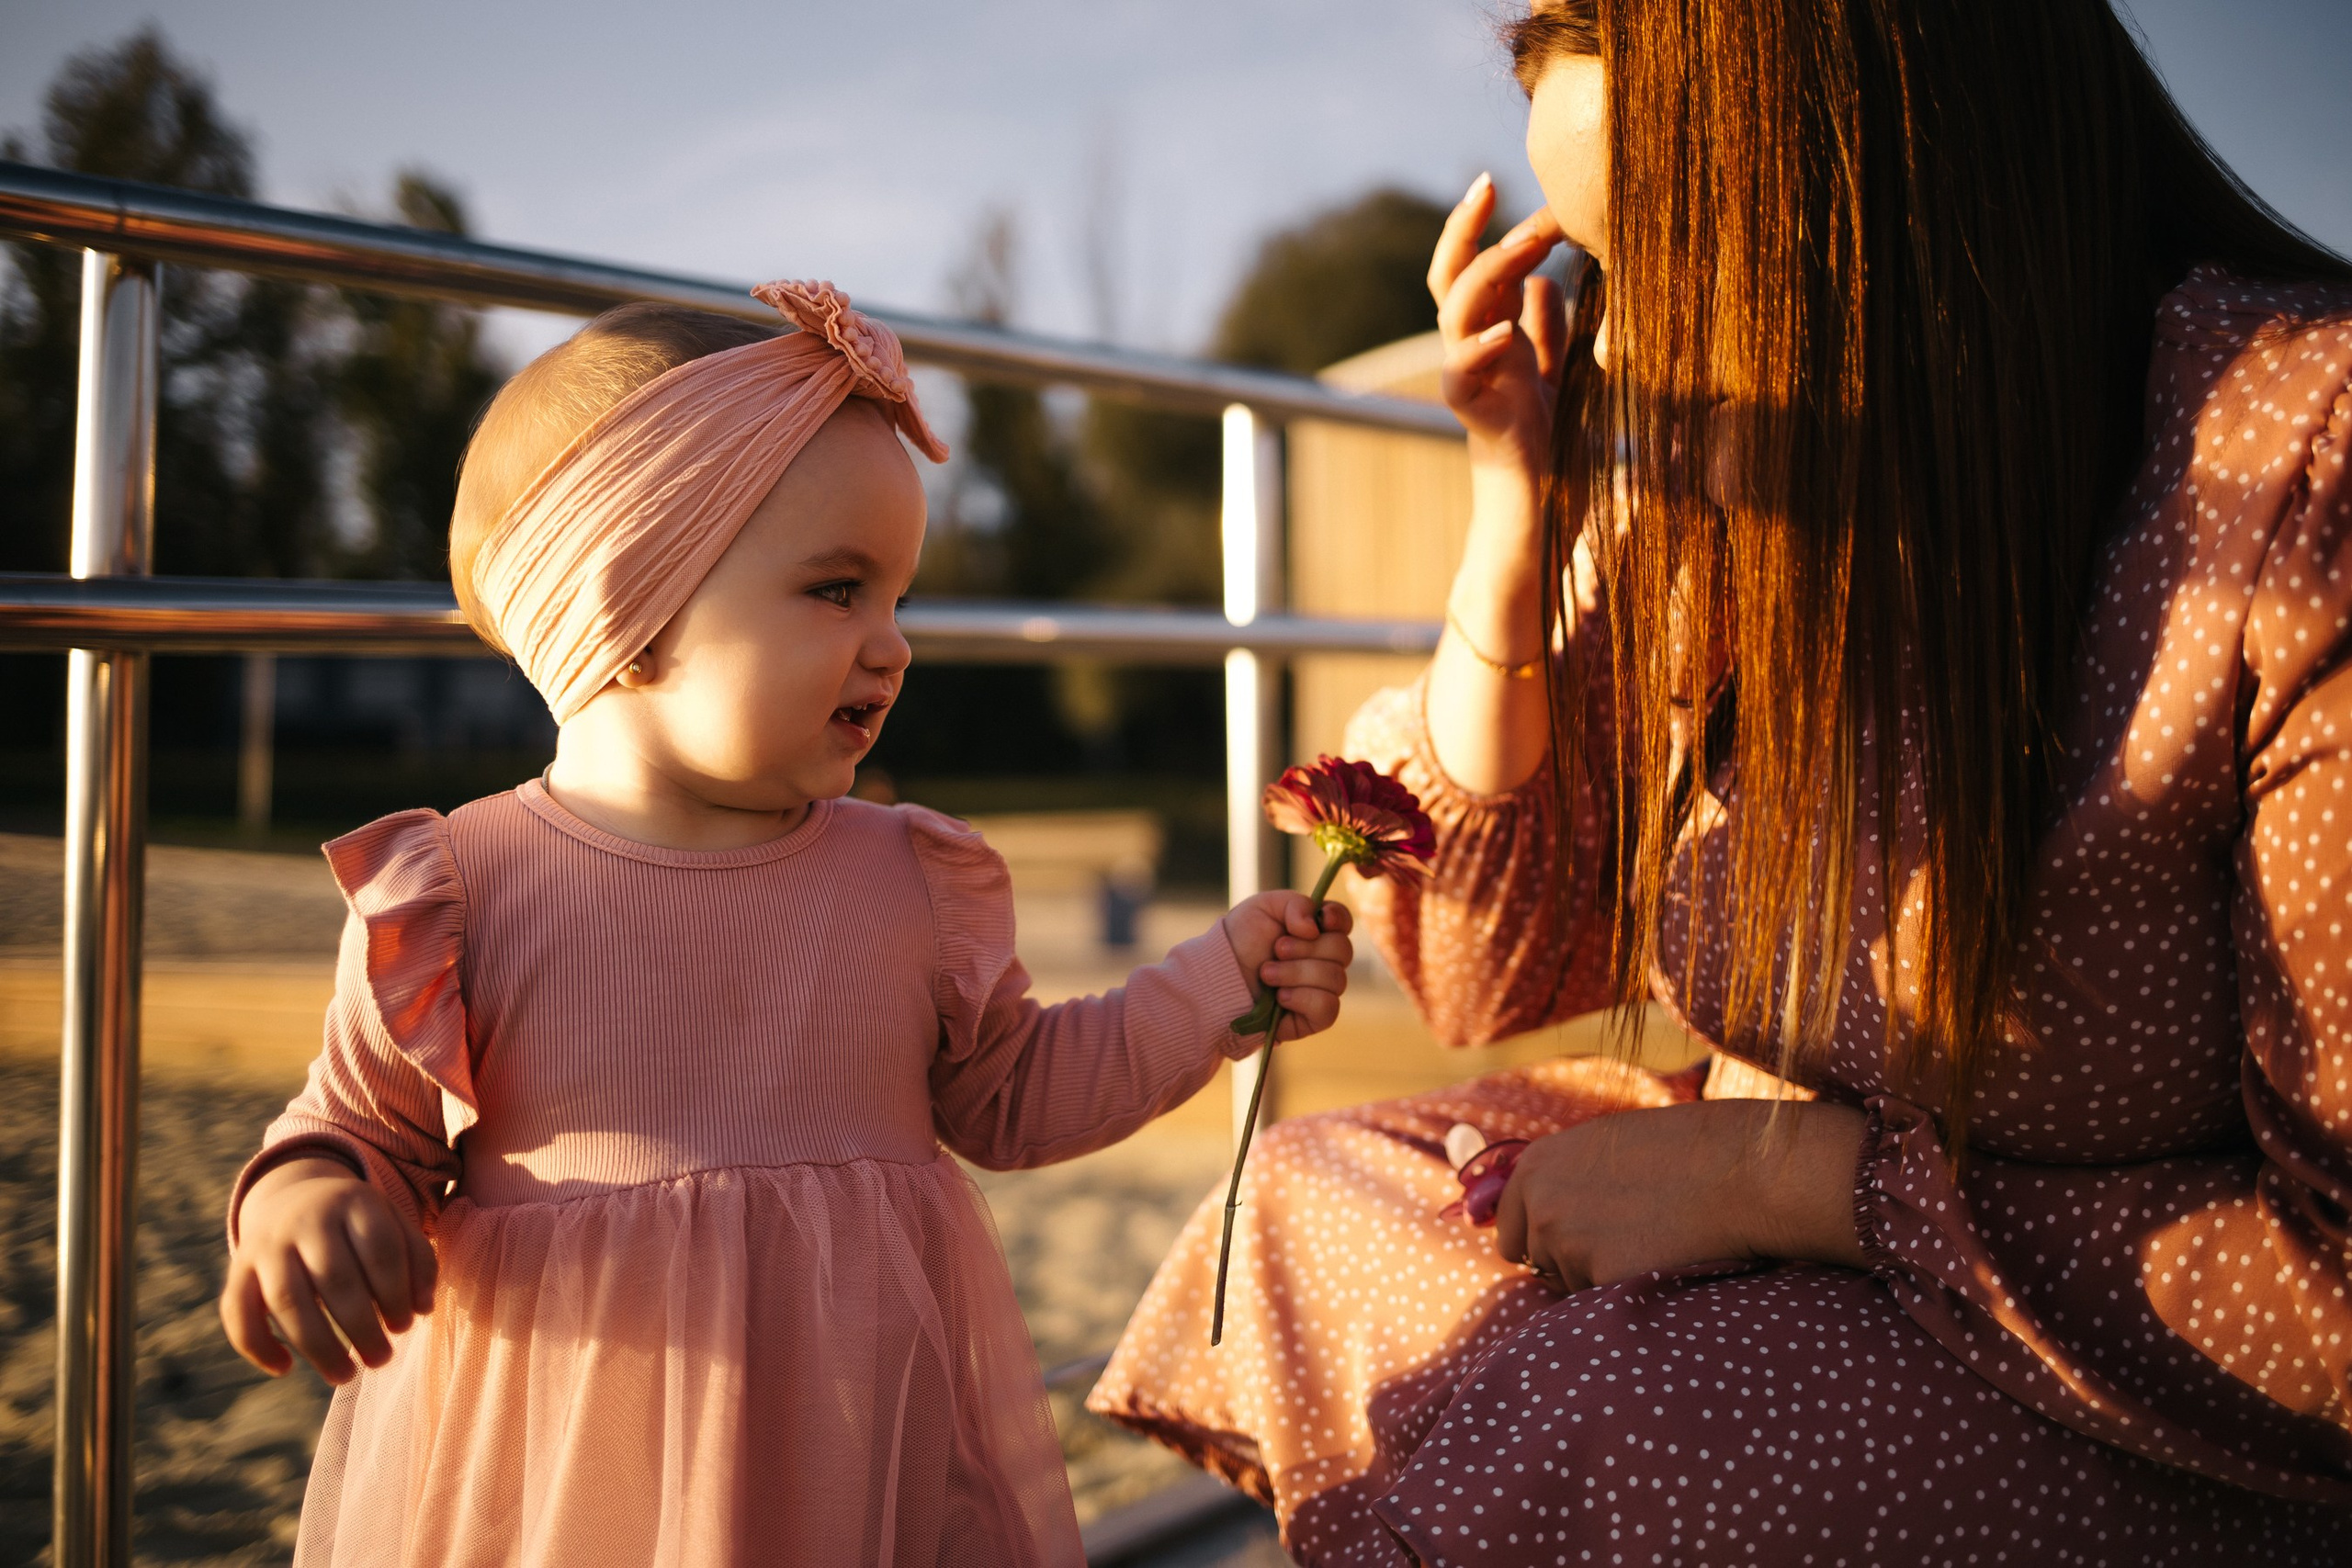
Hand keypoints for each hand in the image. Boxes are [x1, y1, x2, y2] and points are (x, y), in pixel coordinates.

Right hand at [220, 1156, 435, 1382]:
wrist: (294, 1196)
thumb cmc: (357, 1224)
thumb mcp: (393, 1224)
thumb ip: (416, 1261)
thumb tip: (422, 1310)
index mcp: (354, 1203)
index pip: (381, 1251)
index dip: (396, 1294)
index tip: (405, 1327)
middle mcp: (307, 1220)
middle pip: (335, 1279)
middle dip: (362, 1328)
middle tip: (381, 1359)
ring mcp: (267, 1244)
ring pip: (287, 1301)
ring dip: (318, 1347)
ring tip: (345, 1376)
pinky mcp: (238, 1268)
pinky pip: (237, 1312)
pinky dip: (258, 1346)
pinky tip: (285, 1369)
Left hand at [1221, 893, 1354, 1041]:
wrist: (1217, 978)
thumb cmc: (1240, 941)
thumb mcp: (1263, 908)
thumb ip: (1295, 904)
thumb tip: (1316, 927)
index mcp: (1314, 931)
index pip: (1344, 922)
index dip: (1339, 919)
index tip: (1322, 921)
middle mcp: (1323, 960)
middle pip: (1343, 950)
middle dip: (1305, 948)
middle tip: (1276, 950)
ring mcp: (1320, 989)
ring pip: (1336, 979)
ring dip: (1296, 973)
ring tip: (1267, 974)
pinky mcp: (1314, 1017)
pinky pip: (1328, 1008)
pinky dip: (1303, 999)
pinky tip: (1280, 998)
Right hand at [1429, 174, 1569, 471]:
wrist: (1530, 483)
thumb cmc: (1535, 425)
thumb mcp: (1550, 364)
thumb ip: (1546, 325)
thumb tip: (1543, 282)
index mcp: (1486, 327)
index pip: (1469, 264)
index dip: (1476, 224)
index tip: (1491, 181)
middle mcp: (1469, 343)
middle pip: (1450, 275)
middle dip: (1464, 230)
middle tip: (1487, 188)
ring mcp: (1465, 373)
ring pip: (1455, 312)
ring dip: (1487, 274)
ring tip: (1524, 246)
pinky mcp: (1470, 409)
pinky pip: (1460, 374)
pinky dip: (1479, 350)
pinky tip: (1506, 332)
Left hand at [1493, 1099, 1870, 1291]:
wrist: (1736, 1170)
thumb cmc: (1682, 1151)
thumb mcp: (1604, 1148)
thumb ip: (1562, 1181)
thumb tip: (1541, 1218)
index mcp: (1535, 1166)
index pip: (1508, 1228)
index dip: (1538, 1240)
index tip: (1566, 1244)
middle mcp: (1540, 1204)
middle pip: (1534, 1261)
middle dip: (1567, 1261)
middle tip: (1620, 1240)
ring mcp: (1566, 1243)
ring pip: (1570, 1284)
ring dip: (1598, 1275)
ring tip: (1648, 1239)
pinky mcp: (1599, 1277)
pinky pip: (1601, 1300)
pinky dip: (1626, 1288)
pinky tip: (1659, 1257)